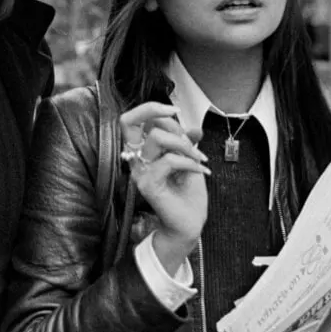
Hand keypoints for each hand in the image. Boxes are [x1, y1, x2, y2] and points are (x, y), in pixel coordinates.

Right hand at [119, 102, 208, 269]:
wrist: (190, 223)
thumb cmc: (187, 195)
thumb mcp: (189, 160)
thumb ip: (186, 142)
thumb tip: (194, 127)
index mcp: (142, 150)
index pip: (132, 119)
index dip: (151, 108)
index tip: (175, 110)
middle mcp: (135, 158)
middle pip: (129, 120)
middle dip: (162, 117)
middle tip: (190, 138)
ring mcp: (139, 171)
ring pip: (157, 138)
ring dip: (185, 145)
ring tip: (199, 159)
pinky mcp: (148, 184)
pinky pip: (169, 161)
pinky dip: (189, 162)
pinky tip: (200, 171)